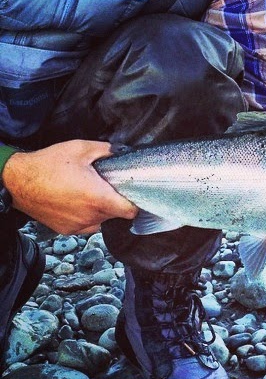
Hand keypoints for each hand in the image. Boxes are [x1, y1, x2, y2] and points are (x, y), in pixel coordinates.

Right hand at [3, 140, 137, 234]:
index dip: (135, 204)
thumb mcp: (80, 149)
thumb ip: (106, 150)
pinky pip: (86, 225)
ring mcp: (79, 226)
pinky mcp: (68, 230)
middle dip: (115, 203)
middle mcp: (92, 216)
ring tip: (88, 194)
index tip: (132, 196)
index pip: (131, 212)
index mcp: (99, 198)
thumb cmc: (47, 165)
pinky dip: (86, 216)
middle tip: (106, 188)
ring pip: (101, 221)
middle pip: (116, 215)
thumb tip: (121, 152)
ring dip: (101, 210)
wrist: (17, 182)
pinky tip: (76, 202)